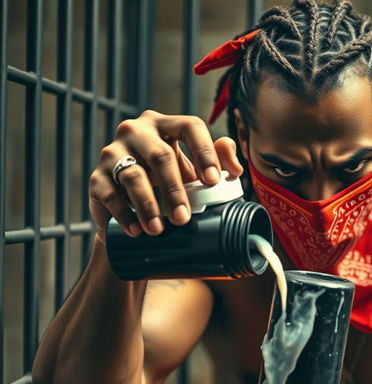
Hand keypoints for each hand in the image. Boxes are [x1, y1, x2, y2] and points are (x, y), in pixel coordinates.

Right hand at [88, 109, 243, 238]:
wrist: (132, 203)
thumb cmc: (171, 181)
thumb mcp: (195, 171)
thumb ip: (219, 161)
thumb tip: (236, 169)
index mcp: (165, 125)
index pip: (189, 126)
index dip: (204, 152)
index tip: (214, 182)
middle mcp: (136, 132)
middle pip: (160, 156)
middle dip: (175, 190)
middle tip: (184, 219)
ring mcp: (113, 152)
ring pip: (133, 175)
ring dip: (148, 205)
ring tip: (159, 230)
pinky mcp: (97, 177)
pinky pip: (109, 194)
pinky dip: (124, 215)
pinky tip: (136, 231)